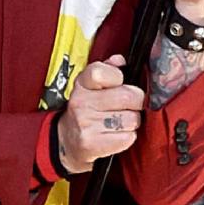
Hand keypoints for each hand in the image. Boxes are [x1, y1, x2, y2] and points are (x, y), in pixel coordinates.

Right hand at [56, 54, 145, 174]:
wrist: (67, 140)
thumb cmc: (86, 109)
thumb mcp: (91, 85)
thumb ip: (107, 70)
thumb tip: (120, 60)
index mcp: (82, 83)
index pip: (104, 72)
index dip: (119, 77)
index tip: (119, 83)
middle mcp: (81, 102)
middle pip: (128, 97)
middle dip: (135, 102)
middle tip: (129, 105)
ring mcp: (85, 124)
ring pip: (132, 119)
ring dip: (132, 122)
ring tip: (120, 121)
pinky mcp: (92, 143)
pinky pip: (128, 137)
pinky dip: (128, 137)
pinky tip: (116, 134)